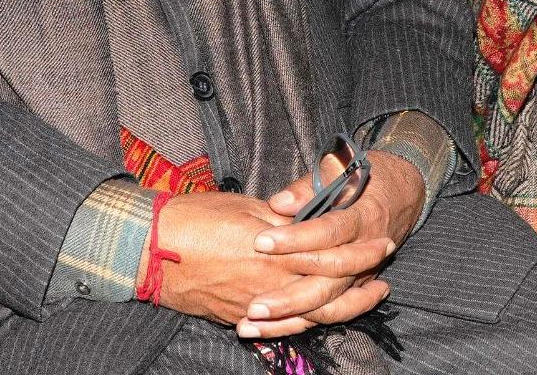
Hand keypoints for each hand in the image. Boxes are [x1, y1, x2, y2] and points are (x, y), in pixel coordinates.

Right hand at [138, 189, 382, 329]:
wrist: (150, 249)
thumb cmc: (196, 218)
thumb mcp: (247, 207)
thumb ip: (284, 218)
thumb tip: (309, 217)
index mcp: (278, 250)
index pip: (332, 252)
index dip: (361, 249)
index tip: (383, 241)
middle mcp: (272, 283)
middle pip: (329, 287)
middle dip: (362, 278)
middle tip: (385, 268)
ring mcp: (256, 304)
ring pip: (312, 314)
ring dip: (345, 305)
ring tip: (370, 296)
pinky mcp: (239, 316)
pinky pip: (283, 329)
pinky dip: (308, 325)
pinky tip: (323, 318)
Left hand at [237, 151, 423, 339]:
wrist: (403, 195)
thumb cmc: (370, 178)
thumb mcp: (345, 169)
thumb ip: (310, 186)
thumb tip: (279, 204)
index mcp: (364, 219)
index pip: (329, 232)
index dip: (296, 239)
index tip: (261, 242)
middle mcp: (366, 254)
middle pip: (329, 282)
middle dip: (291, 297)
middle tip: (255, 304)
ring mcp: (362, 276)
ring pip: (330, 306)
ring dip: (291, 319)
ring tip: (253, 324)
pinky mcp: (354, 289)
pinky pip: (330, 314)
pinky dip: (300, 325)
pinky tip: (267, 331)